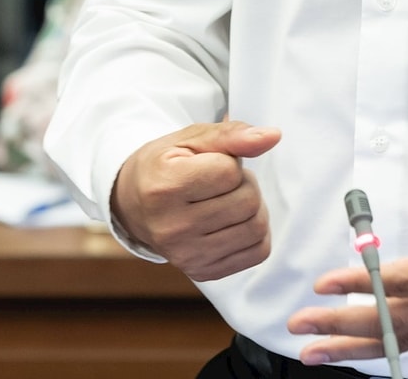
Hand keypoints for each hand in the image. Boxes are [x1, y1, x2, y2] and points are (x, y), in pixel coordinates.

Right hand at [111, 119, 280, 280]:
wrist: (134, 205)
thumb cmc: (165, 166)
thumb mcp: (190, 139)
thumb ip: (231, 134)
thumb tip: (273, 136)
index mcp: (164, 187)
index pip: (229, 172)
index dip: (228, 161)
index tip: (208, 164)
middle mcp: (172, 228)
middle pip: (248, 201)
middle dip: (243, 184)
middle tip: (220, 182)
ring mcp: (187, 256)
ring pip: (257, 227)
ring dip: (252, 207)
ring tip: (227, 200)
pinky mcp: (203, 272)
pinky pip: (258, 251)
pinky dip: (255, 232)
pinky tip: (232, 221)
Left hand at [287, 109, 407, 365]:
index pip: (397, 280)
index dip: (358, 282)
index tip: (323, 284)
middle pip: (386, 322)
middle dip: (339, 325)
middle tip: (299, 325)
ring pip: (394, 341)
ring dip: (350, 348)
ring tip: (311, 352)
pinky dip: (377, 350)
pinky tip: (351, 351)